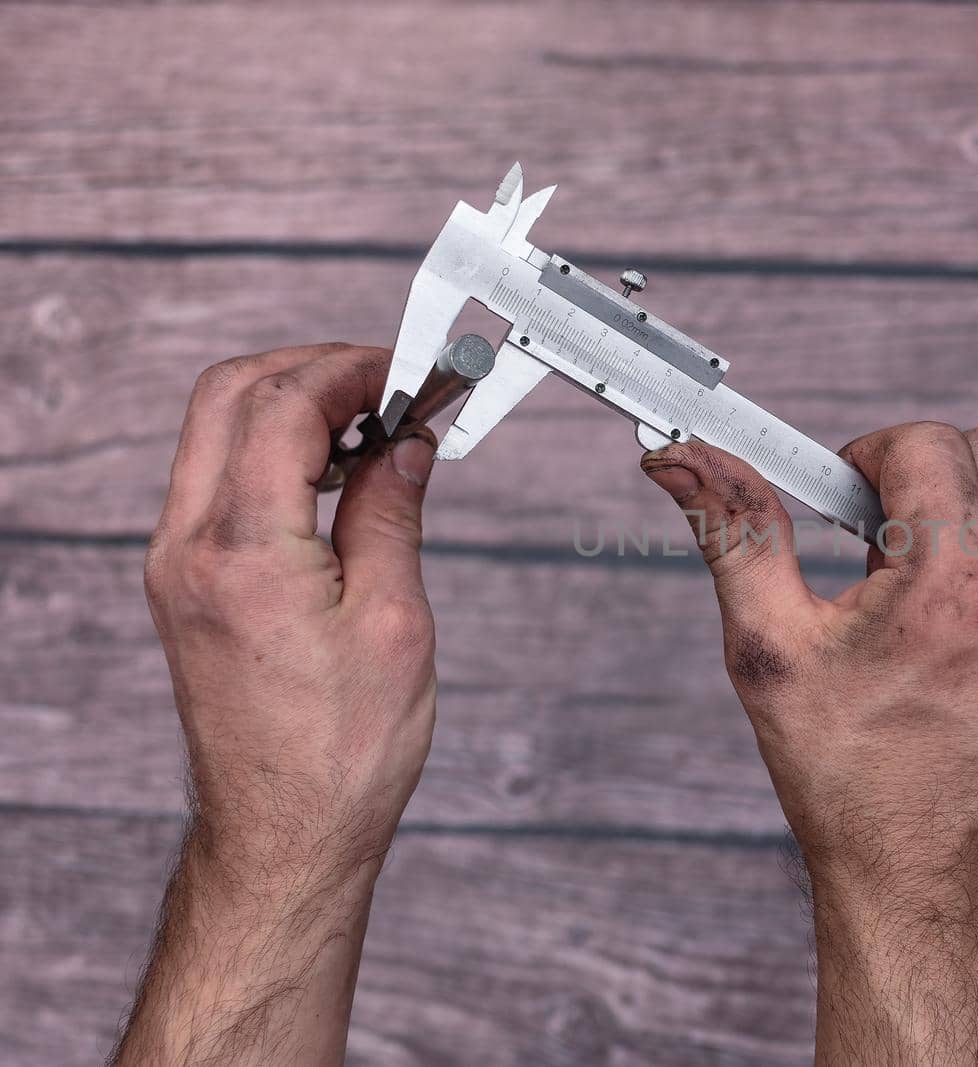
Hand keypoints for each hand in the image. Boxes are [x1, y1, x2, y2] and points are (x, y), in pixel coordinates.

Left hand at [121, 343, 438, 1065]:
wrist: (285, 834)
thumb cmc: (341, 753)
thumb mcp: (394, 622)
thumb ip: (391, 514)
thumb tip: (405, 446)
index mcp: (243, 551)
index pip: (285, 407)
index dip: (352, 371)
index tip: (408, 372)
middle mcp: (188, 549)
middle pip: (228, 397)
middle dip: (309, 369)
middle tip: (386, 382)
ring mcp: (174, 568)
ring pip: (212, 435)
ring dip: (287, 408)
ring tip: (369, 427)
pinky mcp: (182, 589)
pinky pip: (213, 484)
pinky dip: (270, 455)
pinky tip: (332, 477)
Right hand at [642, 423, 977, 1063]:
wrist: (923, 878)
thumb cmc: (843, 774)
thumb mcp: (770, 650)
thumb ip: (735, 534)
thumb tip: (684, 459)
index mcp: (947, 590)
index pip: (927, 444)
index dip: (874, 455)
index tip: (853, 496)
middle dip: (929, 473)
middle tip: (889, 536)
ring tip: (946, 563)